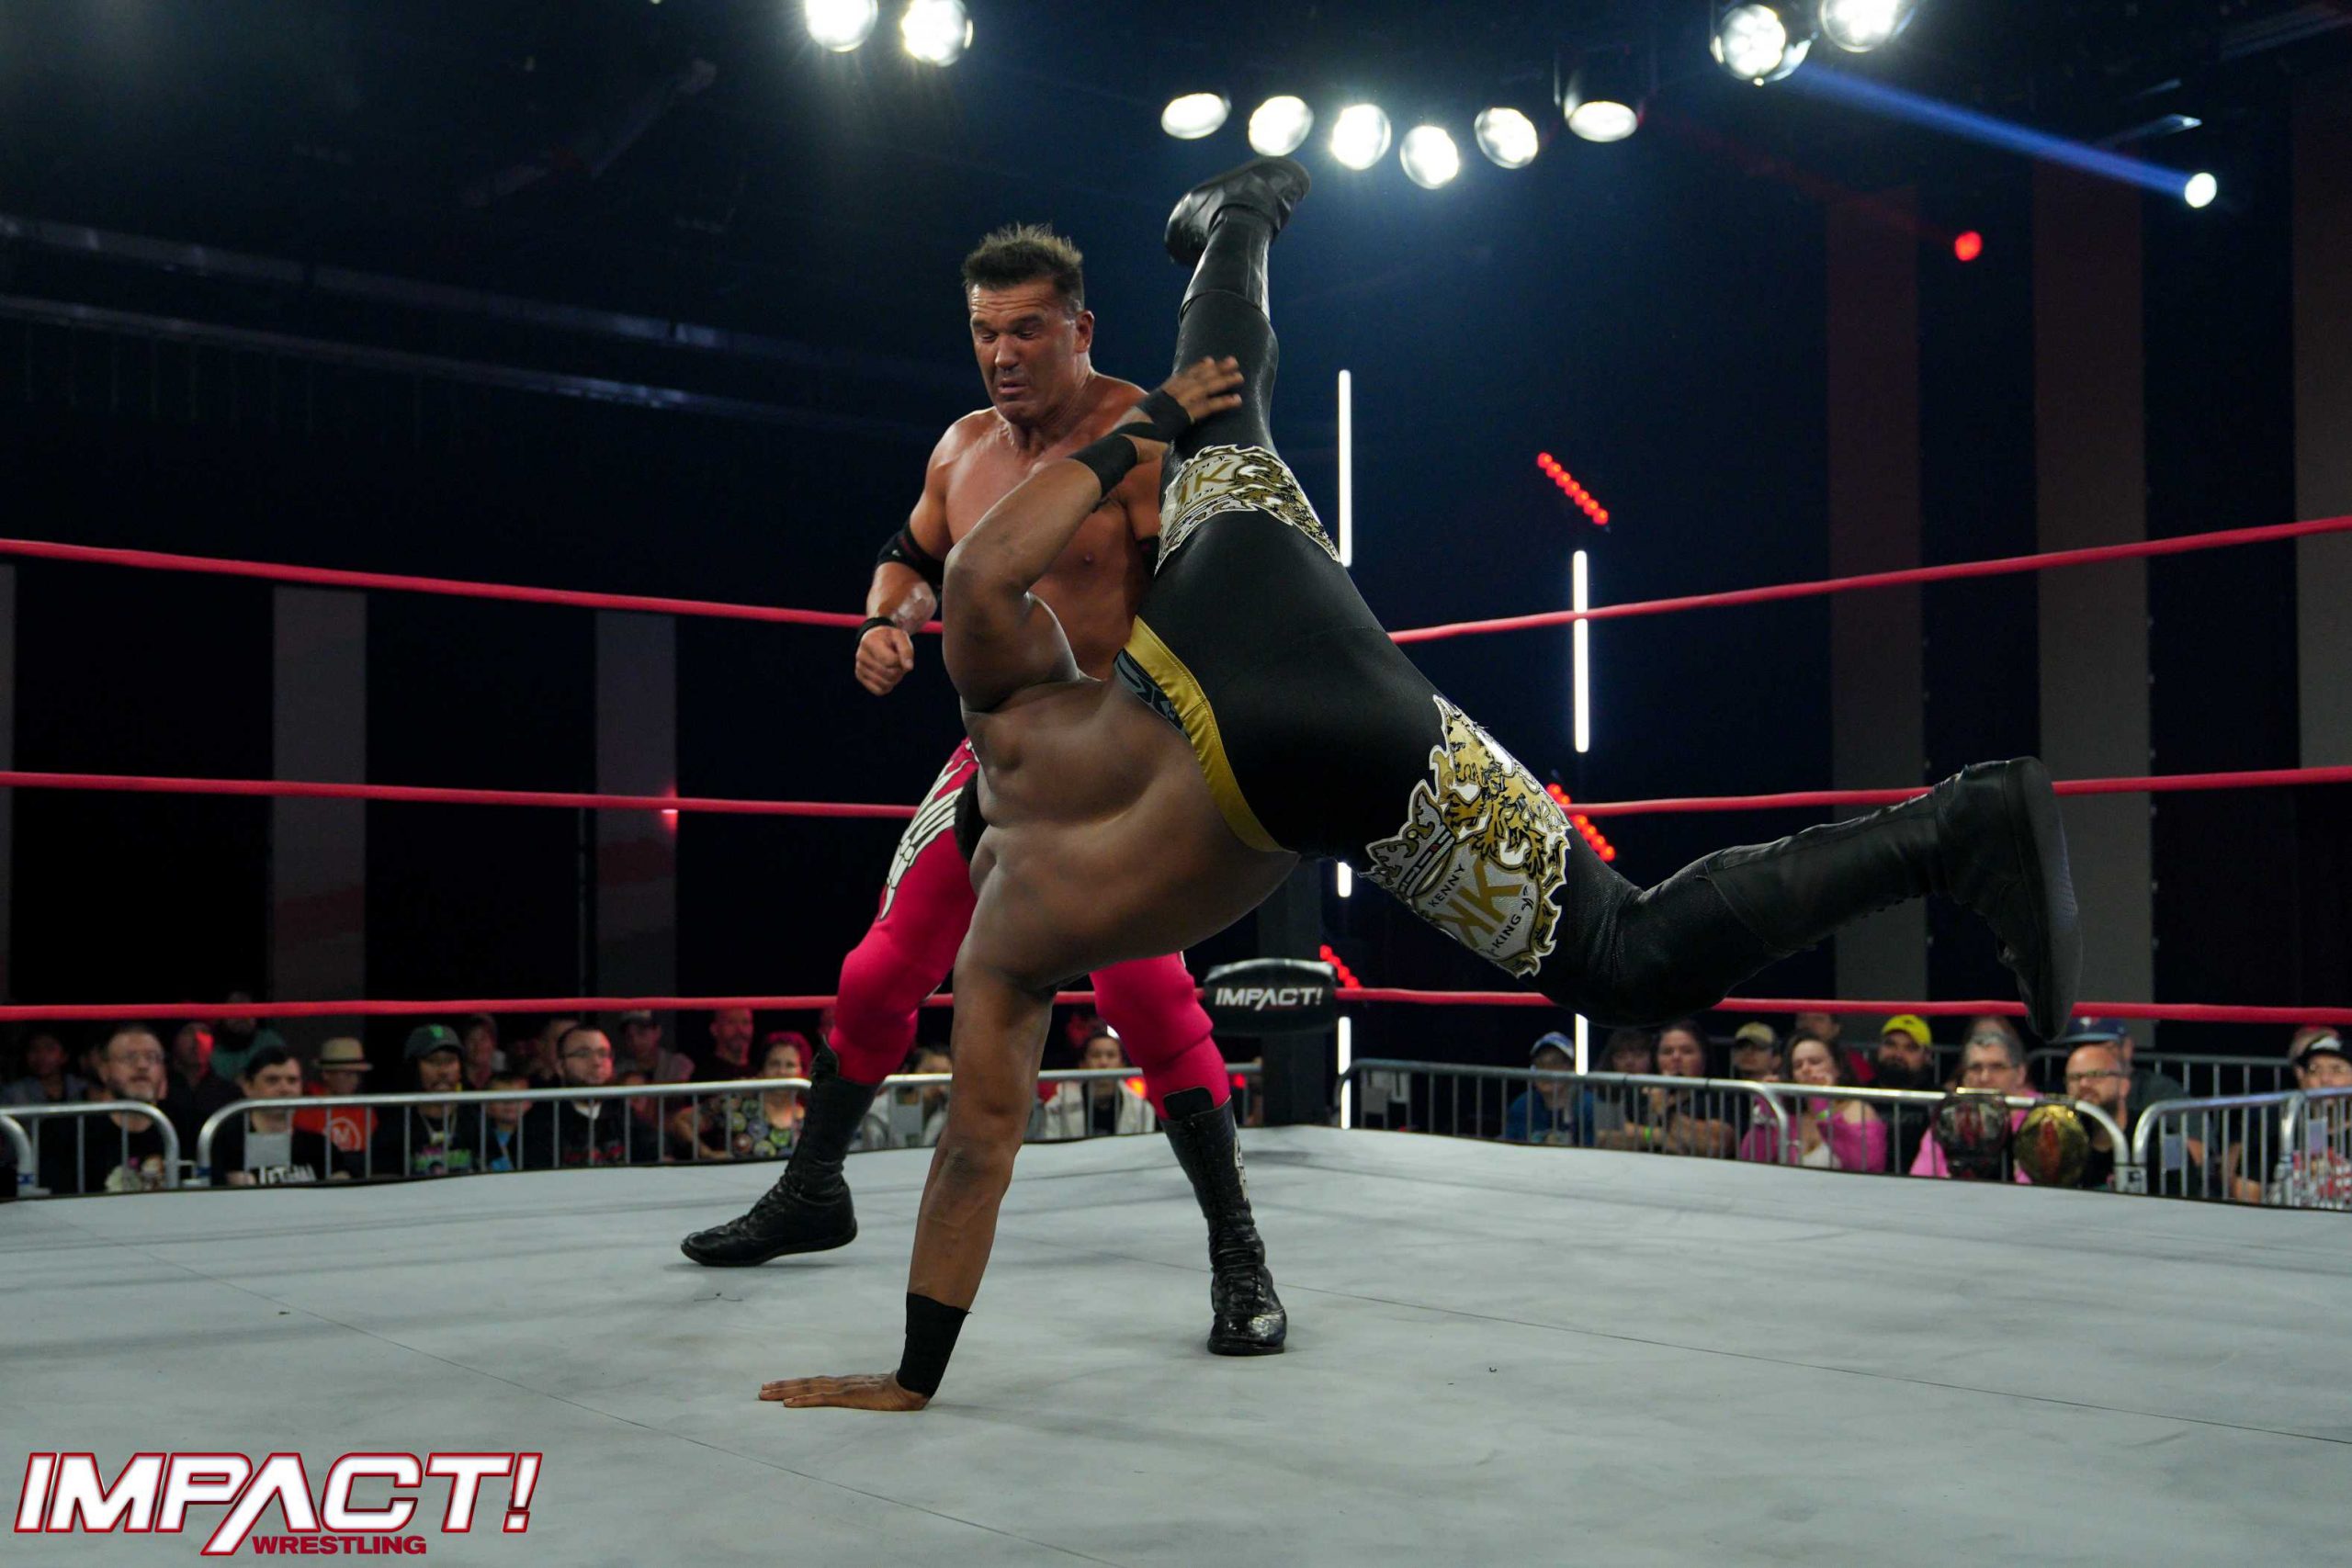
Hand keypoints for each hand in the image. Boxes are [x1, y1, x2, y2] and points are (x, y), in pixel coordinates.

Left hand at [759, 1372, 928, 1411]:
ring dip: (784, 1392)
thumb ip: (868, 1397)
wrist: (911, 1386)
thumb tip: (866, 1400)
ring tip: (766, 1395)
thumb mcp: (878, 1396)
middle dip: (782, 1387)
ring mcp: (842, 1390)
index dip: (795, 1385)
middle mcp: (840, 1384)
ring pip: (807, 1389)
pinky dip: (802, 1401)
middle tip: (761, 1390)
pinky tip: (788, 1404)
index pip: (815, 1383)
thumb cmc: (899, 1391)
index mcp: (846, 1384)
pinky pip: (820, 1400)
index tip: (777, 1388)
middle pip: (806, 1384)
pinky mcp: (847, 1398)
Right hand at [855, 624, 916, 694]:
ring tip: (893, 668)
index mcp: (869, 642)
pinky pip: (879, 691)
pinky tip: (888, 676)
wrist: (876, 639)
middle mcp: (861, 655)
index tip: (900, 654)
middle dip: (899, 670)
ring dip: (895, 679)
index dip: (901, 660)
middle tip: (898, 662)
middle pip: (889, 674)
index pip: (891, 661)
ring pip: (885, 684)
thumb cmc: (890, 638)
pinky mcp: (860, 677)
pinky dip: (888, 686)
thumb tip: (908, 668)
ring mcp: (859, 667)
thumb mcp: (901, 637)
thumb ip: (906, 651)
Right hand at [1116, 356, 1243, 459]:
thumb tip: (1148, 427)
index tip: (1208, 361)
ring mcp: (1175, 405)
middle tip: (1232, 361)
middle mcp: (1168, 396)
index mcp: (1157, 397)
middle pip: (1196, 378)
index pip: (1180, 378)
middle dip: (1215, 369)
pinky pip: (1206, 408)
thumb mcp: (1136, 424)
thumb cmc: (1125, 439)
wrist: (1122, 443)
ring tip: (1239, 376)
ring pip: (1204, 388)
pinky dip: (1222, 403)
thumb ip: (1147, 421)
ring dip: (1223, 381)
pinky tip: (1236, 400)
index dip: (1196, 369)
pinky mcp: (1181, 418)